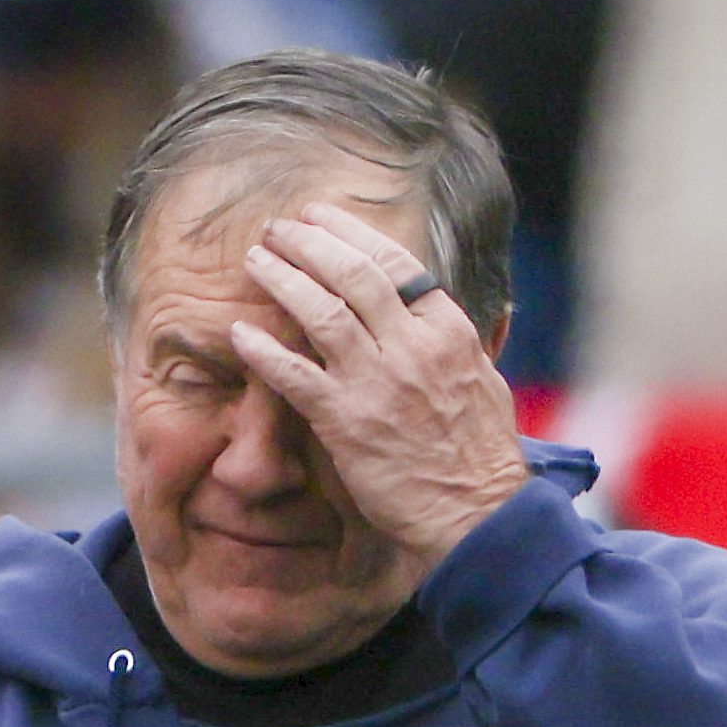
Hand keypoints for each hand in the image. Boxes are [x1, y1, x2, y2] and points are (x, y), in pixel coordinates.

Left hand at [228, 201, 526, 564]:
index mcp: (447, 329)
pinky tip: (239, 331)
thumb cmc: (480, 453)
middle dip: (308, 243)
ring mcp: (377, 380)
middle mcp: (412, 345)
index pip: (395, 262)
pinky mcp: (346, 420)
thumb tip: (482, 311)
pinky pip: (293, 374)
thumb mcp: (487, 381)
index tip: (318, 216)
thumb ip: (467, 342)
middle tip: (276, 228)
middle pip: (352, 274)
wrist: (475, 510)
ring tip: (255, 260)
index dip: (350, 233)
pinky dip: (263, 349)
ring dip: (282, 279)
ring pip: (321, 311)